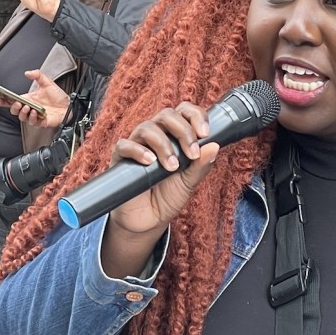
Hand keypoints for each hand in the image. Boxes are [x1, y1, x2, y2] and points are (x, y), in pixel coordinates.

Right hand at [0, 70, 68, 128]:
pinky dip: (33, 119)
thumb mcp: (47, 82)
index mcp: (28, 99)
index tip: (0, 99)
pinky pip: (34, 123)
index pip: (13, 101)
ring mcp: (35, 116)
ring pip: (23, 118)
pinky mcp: (42, 122)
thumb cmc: (57, 96)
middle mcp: (30, 108)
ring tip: (28, 107)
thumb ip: (37, 75)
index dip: (4, 101)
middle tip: (18, 103)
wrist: (68, 104)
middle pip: (15, 111)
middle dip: (14, 108)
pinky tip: (36, 113)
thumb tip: (28, 72)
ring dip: (23, 113)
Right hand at [100, 103, 219, 276]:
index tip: (205, 134)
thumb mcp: (190, 182)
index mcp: (175, 136)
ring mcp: (137, 145)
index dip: (195, 116)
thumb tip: (214, 146)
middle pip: (166, 115)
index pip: (184, 112)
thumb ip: (201, 165)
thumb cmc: (168, 197)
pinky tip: (150, 162)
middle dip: (182, 131)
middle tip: (191, 153)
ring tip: (172, 166)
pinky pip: (125, 145)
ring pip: (147, 128)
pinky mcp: (120, 159)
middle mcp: (156, 136)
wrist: (148, 222)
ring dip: (163, 144)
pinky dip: (138, 150)